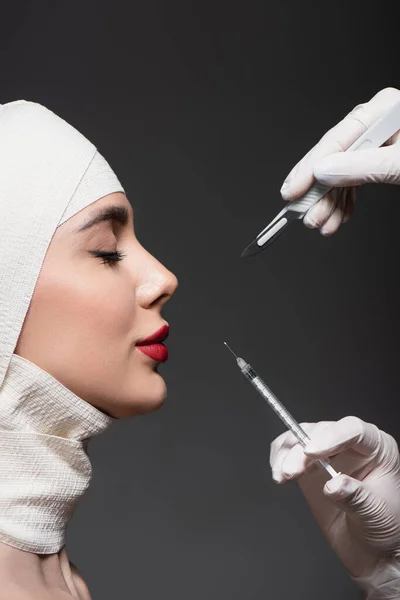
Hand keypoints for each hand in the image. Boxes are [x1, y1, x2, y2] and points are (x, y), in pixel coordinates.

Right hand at [270, 416, 399, 596]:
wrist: (372, 549)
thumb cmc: (385, 526)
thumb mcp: (377, 513)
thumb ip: (355, 497)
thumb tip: (332, 485)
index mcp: (377, 447)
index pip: (353, 430)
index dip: (331, 436)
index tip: (311, 452)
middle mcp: (351, 445)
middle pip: (321, 431)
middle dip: (301, 449)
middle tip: (291, 470)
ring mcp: (328, 453)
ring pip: (301, 437)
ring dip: (287, 453)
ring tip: (283, 474)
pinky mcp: (309, 466)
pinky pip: (289, 451)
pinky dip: (279, 458)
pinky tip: (279, 473)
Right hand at [280, 87, 399, 235]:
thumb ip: (362, 166)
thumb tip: (322, 170)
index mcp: (385, 110)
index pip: (336, 139)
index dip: (310, 167)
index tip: (292, 192)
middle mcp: (379, 123)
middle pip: (335, 157)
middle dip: (320, 192)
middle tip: (307, 216)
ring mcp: (381, 142)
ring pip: (342, 174)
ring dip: (331, 202)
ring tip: (323, 225)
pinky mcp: (385, 159)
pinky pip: (356, 180)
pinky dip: (346, 202)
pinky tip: (340, 217)